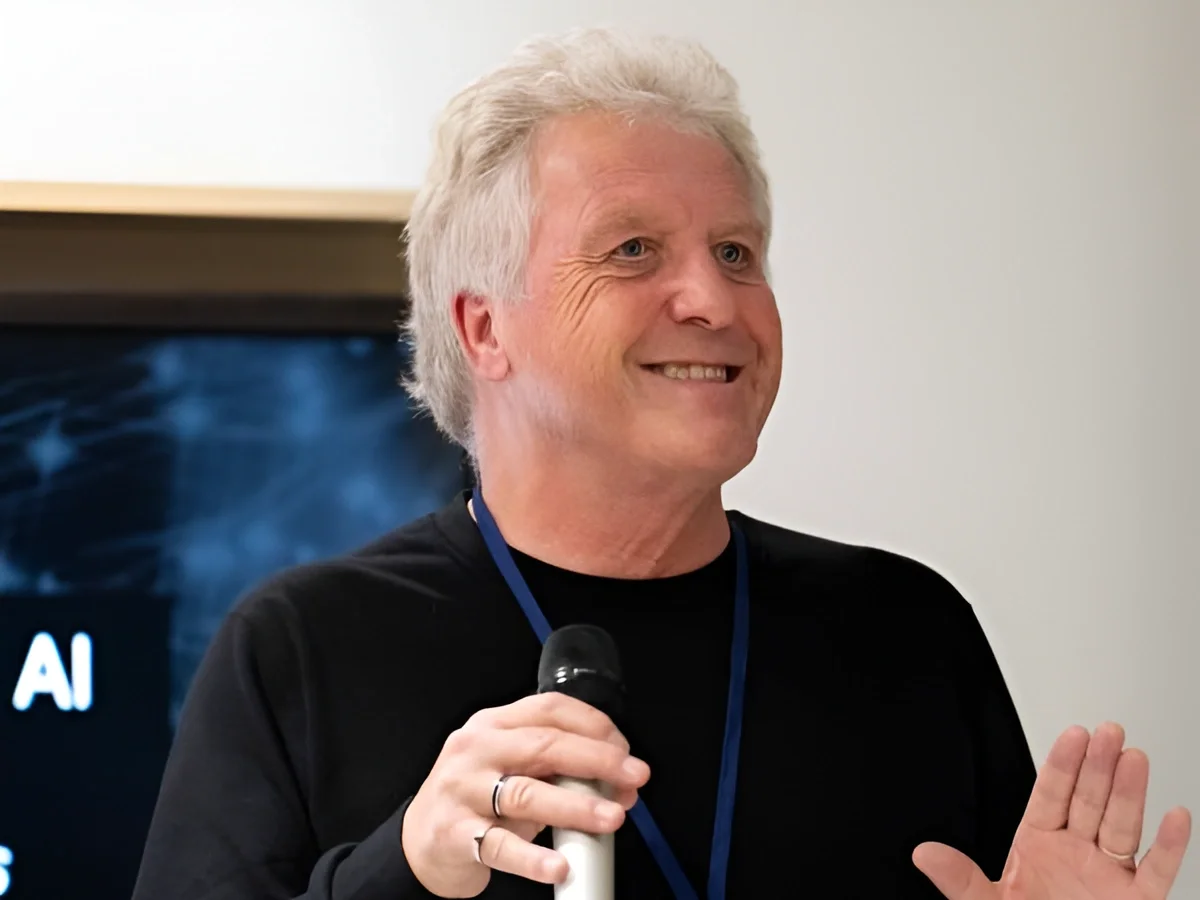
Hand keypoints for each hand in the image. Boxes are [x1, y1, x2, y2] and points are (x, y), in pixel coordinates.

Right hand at [401, 692, 650, 897]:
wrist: (420, 841)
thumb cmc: (476, 798)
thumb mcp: (510, 768)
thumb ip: (555, 768)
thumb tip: (617, 783)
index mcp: (494, 724)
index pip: (550, 710)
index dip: (594, 726)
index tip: (624, 749)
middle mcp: (477, 750)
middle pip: (543, 746)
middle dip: (597, 760)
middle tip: (632, 777)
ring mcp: (463, 791)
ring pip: (526, 793)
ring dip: (576, 805)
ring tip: (610, 817)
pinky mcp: (456, 834)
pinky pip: (500, 846)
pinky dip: (533, 859)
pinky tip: (560, 865)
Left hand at [914, 722, 1191, 898]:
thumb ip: (961, 880)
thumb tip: (924, 854)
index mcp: (1038, 846)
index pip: (1051, 796)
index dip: (1063, 765)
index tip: (1073, 734)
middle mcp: (1076, 854)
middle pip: (1089, 802)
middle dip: (1098, 767)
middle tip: (1109, 731)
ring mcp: (1107, 876)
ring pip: (1122, 827)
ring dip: (1130, 793)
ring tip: (1135, 759)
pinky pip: (1155, 872)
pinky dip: (1168, 847)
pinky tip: (1174, 816)